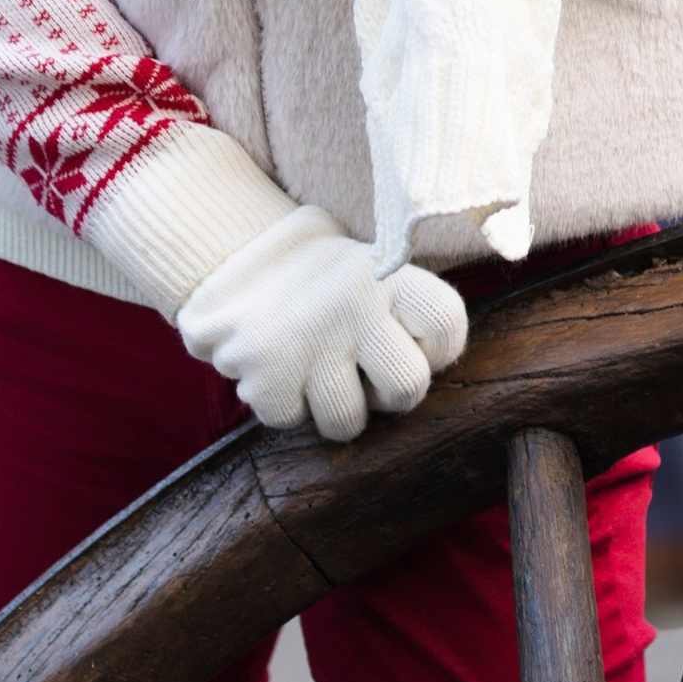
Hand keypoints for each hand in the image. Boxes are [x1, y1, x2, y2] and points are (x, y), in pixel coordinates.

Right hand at [178, 204, 469, 440]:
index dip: (437, 348)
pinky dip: (284, 402)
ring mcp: (308, 335)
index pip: (446, 323)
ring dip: (331, 406)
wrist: (237, 259)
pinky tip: (279, 366)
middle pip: (410, 387)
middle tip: (363, 369)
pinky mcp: (266, 368)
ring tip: (316, 367)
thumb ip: (412, 314)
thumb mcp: (376, 272)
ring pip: (348, 422)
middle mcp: (353, 299)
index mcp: (388, 271)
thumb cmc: (329, 286)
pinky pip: (291, 419)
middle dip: (388, 395)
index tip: (411, 339)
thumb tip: (439, 376)